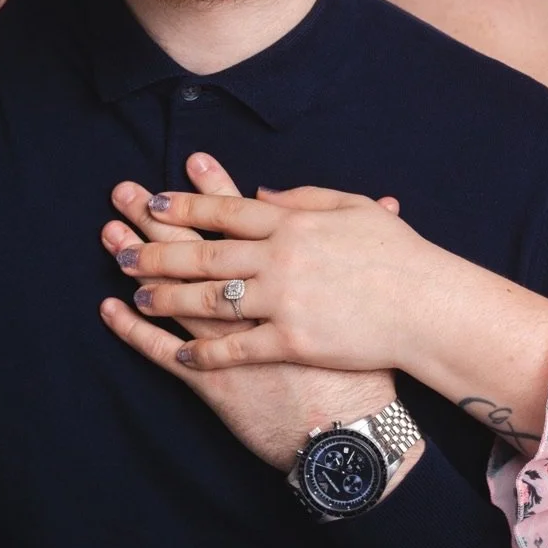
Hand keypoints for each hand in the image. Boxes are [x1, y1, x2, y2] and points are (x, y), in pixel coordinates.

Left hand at [99, 154, 403, 472]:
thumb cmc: (400, 257)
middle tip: (119, 251)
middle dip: (157, 251)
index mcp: (295, 224)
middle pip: (205, 253)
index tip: (151, 201)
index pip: (226, 211)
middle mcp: (282, 259)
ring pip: (211, 299)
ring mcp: (284, 302)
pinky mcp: (291, 342)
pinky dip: (206, 350)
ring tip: (137, 296)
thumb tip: (261, 196)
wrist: (429, 309)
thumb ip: (305, 199)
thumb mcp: (356, 209)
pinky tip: (182, 350)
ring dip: (169, 297)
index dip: (184, 206)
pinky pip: (237, 348)